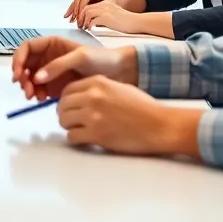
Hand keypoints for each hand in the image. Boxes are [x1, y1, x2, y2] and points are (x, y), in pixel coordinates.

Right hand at [11, 37, 135, 100]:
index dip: (18, 59)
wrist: (121, 73)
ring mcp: (51, 72)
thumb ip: (57, 66)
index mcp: (52, 44)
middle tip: (27, 91)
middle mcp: (48, 57)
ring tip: (35, 98)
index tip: (19, 74)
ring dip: (28, 88)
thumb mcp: (80, 58)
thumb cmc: (102, 59)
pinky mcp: (56, 86)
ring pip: (30, 79)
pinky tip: (43, 100)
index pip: (27, 48)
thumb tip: (36, 77)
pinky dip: (37, 95)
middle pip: (25, 65)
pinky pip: (39, 90)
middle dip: (22, 77)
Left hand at [56, 76, 201, 157]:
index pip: (67, 90)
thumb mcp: (119, 87)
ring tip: (81, 130)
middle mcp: (92, 96)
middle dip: (65, 114)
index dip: (65, 101)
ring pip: (64, 121)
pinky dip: (77, 139)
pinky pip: (72, 136)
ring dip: (70, 127)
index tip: (69, 108)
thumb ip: (98, 89)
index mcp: (98, 82)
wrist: (160, 126)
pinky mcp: (96, 134)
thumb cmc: (144, 108)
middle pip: (62, 106)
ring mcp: (93, 115)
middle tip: (73, 121)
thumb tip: (80, 96)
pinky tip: (87, 139)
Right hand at [65, 0, 114, 21]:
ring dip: (73, 11)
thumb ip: (102, 9)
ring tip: (71, 20)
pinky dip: (73, 11)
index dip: (82, 5)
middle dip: (76, 9)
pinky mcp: (87, 1)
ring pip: (77, 1)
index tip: (80, 14)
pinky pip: (77, 5)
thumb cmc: (119, 5)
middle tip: (76, 19)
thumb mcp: (113, 5)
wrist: (122, 6)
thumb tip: (93, 16)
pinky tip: (69, 16)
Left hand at [75, 0, 142, 32]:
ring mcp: (106, 10)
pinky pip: (93, 20)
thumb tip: (93, 23)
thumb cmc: (127, 22)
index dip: (82, 14)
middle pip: (86, 8)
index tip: (81, 21)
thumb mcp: (114, 15)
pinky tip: (90, 29)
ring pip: (87, 13)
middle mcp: (105, 5)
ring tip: (84, 27)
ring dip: (83, 21)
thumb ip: (104, 16)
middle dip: (80, 17)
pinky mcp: (107, 17)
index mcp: (106, 3)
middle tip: (80, 25)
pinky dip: (89, 25)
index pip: (89, 5)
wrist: (137, 22)